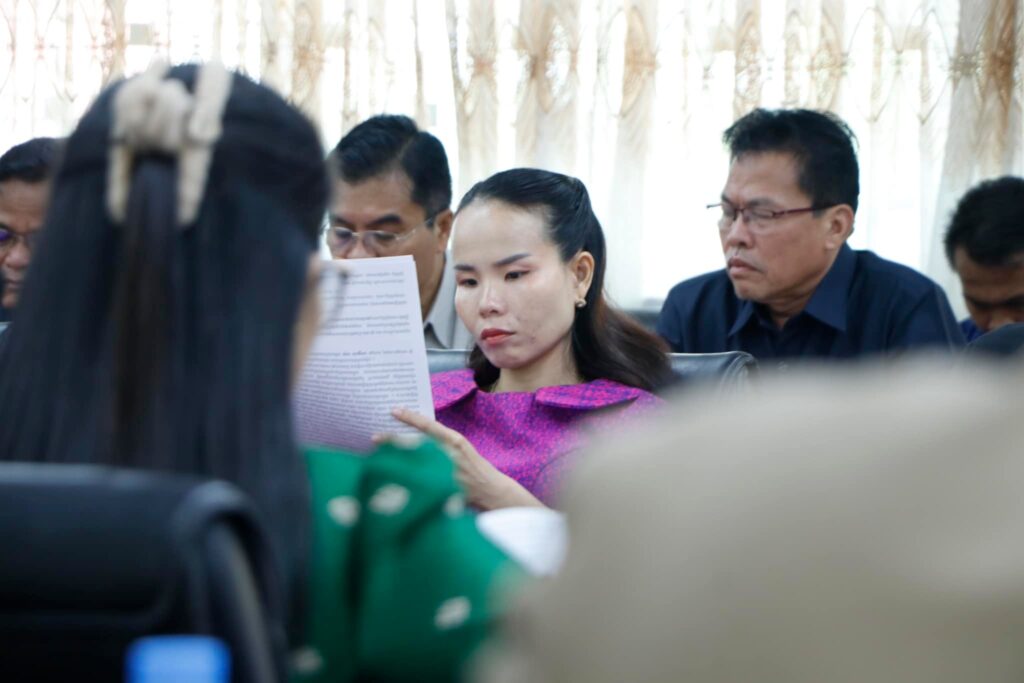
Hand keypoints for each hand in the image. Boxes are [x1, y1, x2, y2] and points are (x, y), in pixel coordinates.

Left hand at [378, 408, 544, 509]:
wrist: (492, 491)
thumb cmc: (474, 468)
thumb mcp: (459, 450)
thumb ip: (440, 443)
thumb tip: (415, 436)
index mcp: (454, 440)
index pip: (428, 425)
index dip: (410, 417)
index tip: (394, 410)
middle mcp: (450, 454)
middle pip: (416, 443)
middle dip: (393, 440)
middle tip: (374, 437)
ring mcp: (446, 470)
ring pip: (415, 460)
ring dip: (396, 457)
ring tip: (377, 454)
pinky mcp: (443, 485)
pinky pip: (420, 478)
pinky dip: (406, 475)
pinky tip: (392, 475)